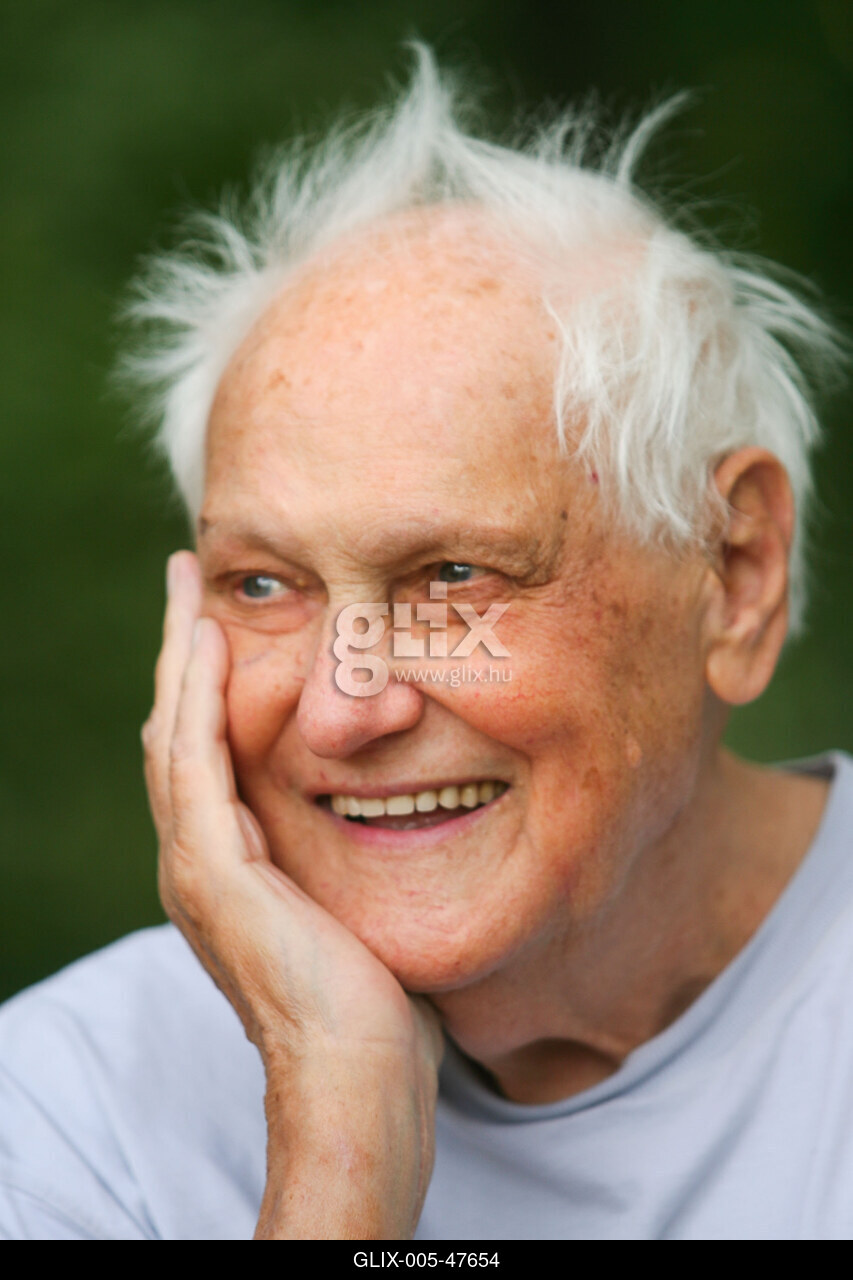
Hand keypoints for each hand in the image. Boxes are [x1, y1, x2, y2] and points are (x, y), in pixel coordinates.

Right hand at [142, 551, 443, 1237]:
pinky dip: (195, 701)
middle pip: (180, 730)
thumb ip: (360, 856)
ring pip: (176, 734)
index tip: (225, 624)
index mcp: (232, 864)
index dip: (211, 685)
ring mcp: (198, 866)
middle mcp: (201, 858)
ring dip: (181, 657)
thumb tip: (413, 811)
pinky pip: (194, 764)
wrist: (358, 1076)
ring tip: (188, 589)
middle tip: (190, 583)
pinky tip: (207, 646)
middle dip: (185, 653)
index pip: (210, 752)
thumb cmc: (377, 1003)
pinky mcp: (213, 874)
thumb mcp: (363, 906)